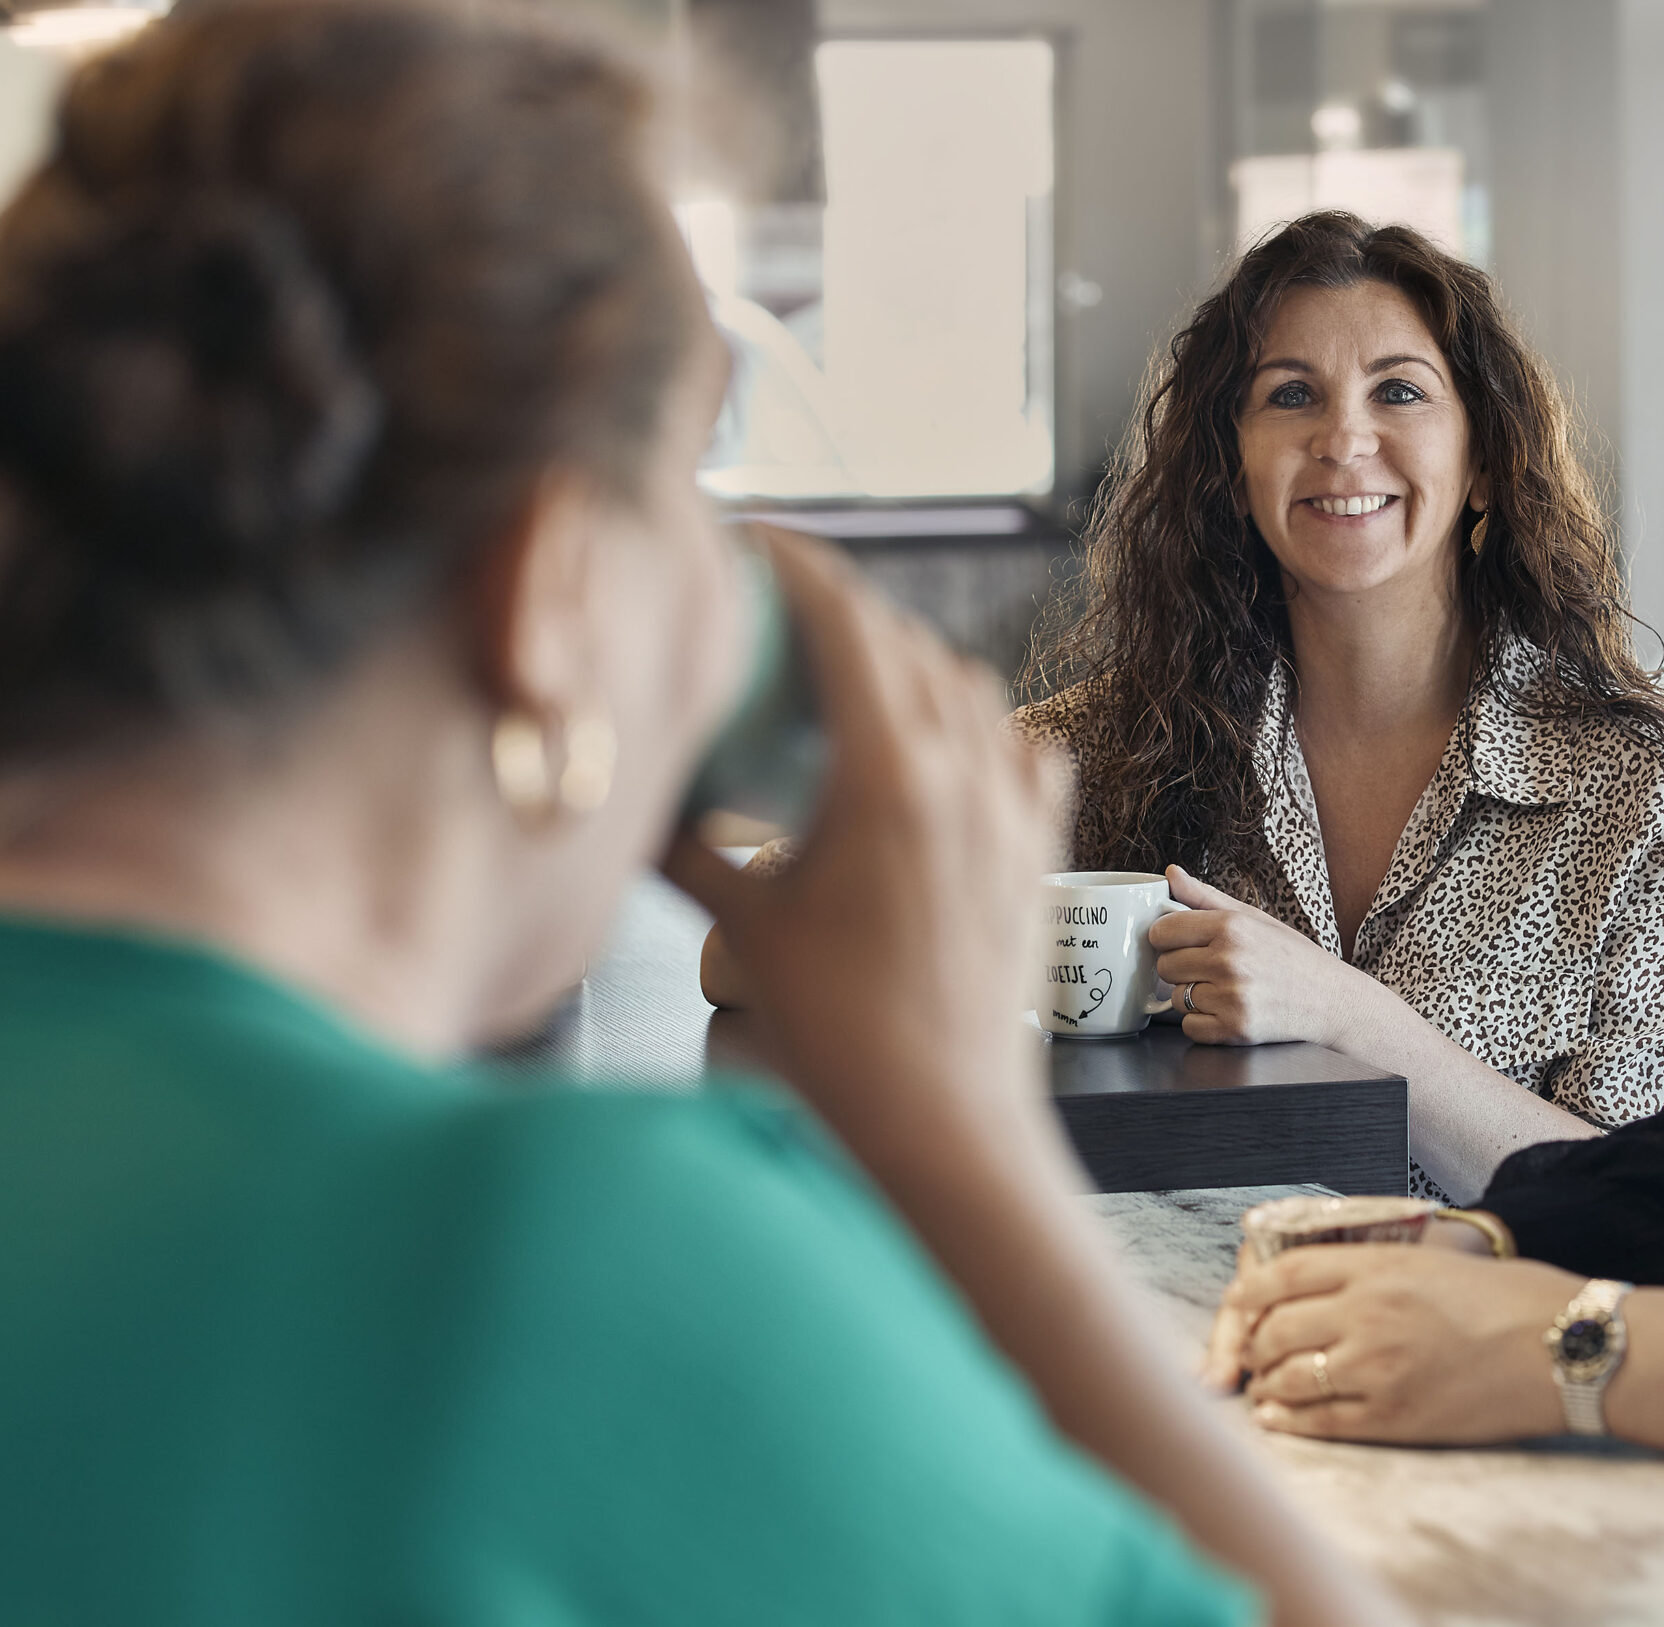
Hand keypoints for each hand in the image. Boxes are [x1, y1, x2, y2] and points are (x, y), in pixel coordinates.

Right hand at [665, 530, 1064, 1143]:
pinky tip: (944, 748)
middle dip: (843, 613)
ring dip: (910, 666)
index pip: (847, 624)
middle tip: (781, 614)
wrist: (944, 1119)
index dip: (800, 566)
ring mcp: (1012, 809)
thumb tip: (624, 801)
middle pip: (906, 645)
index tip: (757, 542)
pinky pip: (1023, 750)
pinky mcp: (1039, 850)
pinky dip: (980, 727)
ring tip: (850, 681)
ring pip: (968, 691)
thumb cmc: (841, 1036)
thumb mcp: (744, 930)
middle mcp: (965, 774)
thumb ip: (683, 849)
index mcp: (890, 776)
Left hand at [1151, 865, 1377, 1046]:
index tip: (1182, 943)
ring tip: (1227, 991)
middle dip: (1182, 968)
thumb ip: (1206, 897)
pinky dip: (1203, 1024)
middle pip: (1165, 966)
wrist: (1333, 1000)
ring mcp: (1231, 997)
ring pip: (1176, 999)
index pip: (1162, 931)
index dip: (1168, 938)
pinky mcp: (1235, 1029)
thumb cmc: (1293, 958)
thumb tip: (1170, 873)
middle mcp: (1229, 960)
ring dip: (1194, 998)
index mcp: (1231, 926)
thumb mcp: (1254, 918)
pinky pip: (1190, 1027)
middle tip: (1212, 969)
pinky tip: (1228, 1012)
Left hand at [1208, 1245, 1584, 1444]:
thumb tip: (1317, 1290)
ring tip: (1266, 1388)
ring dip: (1267, 1385)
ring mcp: (1377, 1368)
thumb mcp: (1433, 1261)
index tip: (1239, 1305)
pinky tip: (1279, 1418)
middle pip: (1275, 1329)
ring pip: (1288, 1378)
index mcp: (1378, 1266)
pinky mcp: (1393, 1417)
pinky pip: (1319, 1422)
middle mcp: (1368, 1313)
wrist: (1562, 1347)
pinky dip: (1288, 1421)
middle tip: (1253, 1354)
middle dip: (1253, 1345)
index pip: (1283, 1274)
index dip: (1249, 1294)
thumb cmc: (1510, 1300)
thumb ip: (1373, 1272)